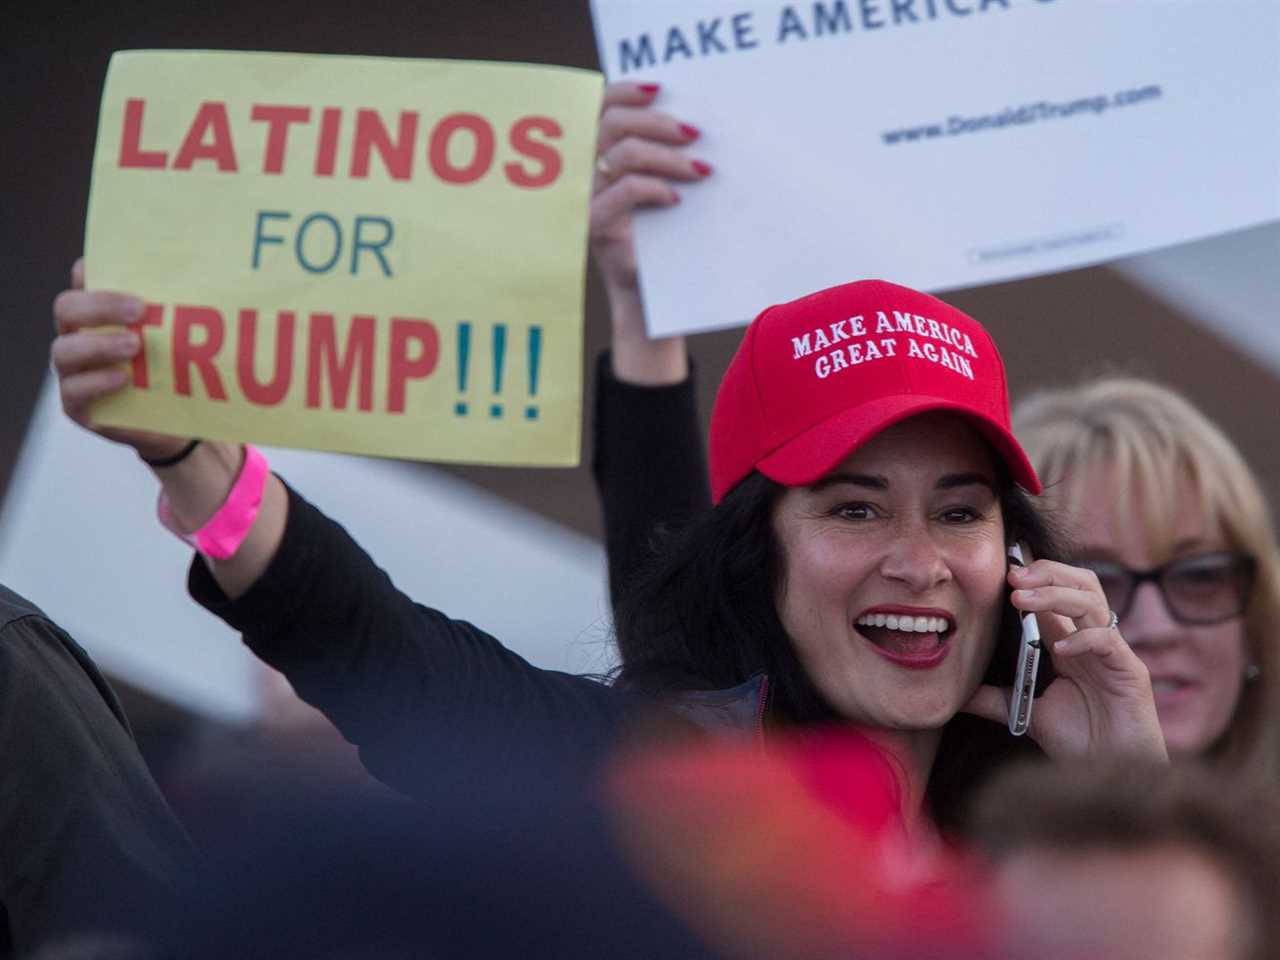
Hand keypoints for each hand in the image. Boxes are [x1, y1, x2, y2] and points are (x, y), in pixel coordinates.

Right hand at [51, 258, 190, 462]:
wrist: (181, 424)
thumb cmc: (179, 371)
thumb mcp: (183, 338)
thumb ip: (183, 311)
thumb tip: (222, 276)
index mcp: (99, 313)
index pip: (82, 279)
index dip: (89, 269)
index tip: (115, 266)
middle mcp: (78, 336)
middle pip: (67, 308)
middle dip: (100, 305)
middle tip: (139, 309)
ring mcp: (73, 372)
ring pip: (64, 350)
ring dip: (100, 344)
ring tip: (135, 345)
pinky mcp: (77, 405)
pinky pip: (74, 390)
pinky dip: (97, 382)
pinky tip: (122, 378)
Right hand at [590, 83, 708, 384]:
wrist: (652, 300)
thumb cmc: (664, 242)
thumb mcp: (666, 192)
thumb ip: (667, 157)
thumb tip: (696, 121)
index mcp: (599, 156)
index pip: (601, 107)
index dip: (626, 91)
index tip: (661, 88)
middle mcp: (586, 173)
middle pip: (611, 123)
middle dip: (656, 122)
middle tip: (694, 133)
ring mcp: (588, 199)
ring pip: (621, 153)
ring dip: (666, 156)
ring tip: (701, 169)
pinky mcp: (597, 226)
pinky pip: (625, 191)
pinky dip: (655, 188)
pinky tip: (677, 199)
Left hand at [964, 559, 1167, 760]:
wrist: (1112, 777)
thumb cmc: (1080, 744)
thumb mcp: (1027, 714)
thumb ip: (995, 699)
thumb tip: (957, 694)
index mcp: (1070, 643)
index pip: (1056, 594)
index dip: (1034, 577)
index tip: (1002, 570)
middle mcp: (1093, 641)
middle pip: (1080, 584)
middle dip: (1047, 574)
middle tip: (1013, 576)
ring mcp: (1114, 653)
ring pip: (1092, 602)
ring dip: (1056, 595)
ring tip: (1024, 600)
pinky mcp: (1131, 672)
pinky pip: (1107, 641)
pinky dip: (1083, 639)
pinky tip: (1060, 650)